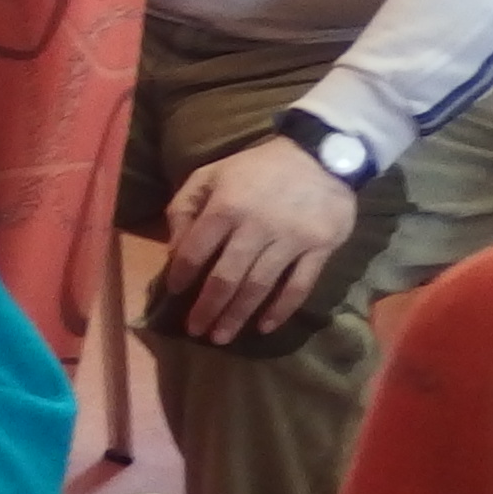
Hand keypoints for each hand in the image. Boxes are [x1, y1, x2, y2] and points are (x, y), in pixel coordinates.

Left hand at [160, 134, 364, 342]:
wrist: (320, 156)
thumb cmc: (256, 168)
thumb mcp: (211, 174)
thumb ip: (185, 207)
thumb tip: (173, 250)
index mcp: (225, 206)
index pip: (195, 250)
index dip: (181, 275)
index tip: (174, 293)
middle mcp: (256, 226)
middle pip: (226, 277)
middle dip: (207, 308)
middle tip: (195, 330)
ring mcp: (290, 240)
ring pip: (259, 287)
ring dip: (237, 316)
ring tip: (221, 337)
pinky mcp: (319, 249)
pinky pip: (298, 286)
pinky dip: (281, 310)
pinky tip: (265, 327)